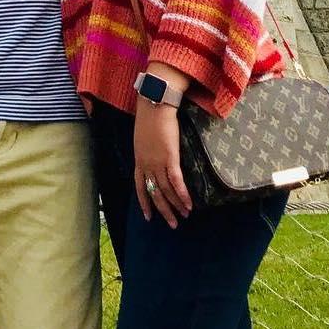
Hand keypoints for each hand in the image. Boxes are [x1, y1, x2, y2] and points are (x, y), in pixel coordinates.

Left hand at [133, 101, 191, 226]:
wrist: (155, 104)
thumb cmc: (149, 116)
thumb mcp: (142, 136)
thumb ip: (147, 149)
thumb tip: (154, 155)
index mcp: (139, 160)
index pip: (140, 187)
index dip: (144, 202)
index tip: (148, 217)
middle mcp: (147, 165)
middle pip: (154, 193)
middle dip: (163, 210)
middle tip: (172, 224)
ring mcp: (158, 162)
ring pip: (166, 191)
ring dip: (176, 206)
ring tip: (184, 216)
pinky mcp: (170, 158)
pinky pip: (176, 182)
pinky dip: (183, 195)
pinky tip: (189, 204)